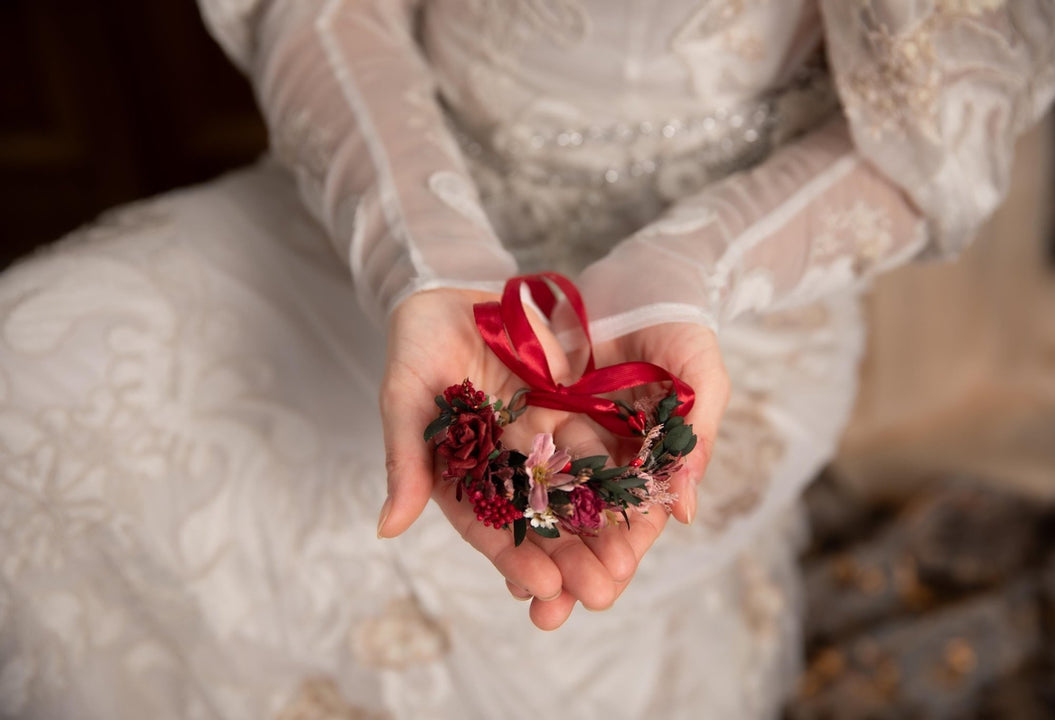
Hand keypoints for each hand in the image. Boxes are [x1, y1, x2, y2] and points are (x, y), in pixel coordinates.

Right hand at [378, 288, 642, 627]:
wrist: (449, 289)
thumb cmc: (414, 344)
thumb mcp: (404, 397)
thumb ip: (405, 459)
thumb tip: (387, 529)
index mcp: (459, 474)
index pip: (486, 524)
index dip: (513, 559)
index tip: (543, 590)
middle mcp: (501, 465)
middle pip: (537, 519)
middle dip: (569, 558)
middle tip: (601, 594)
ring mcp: (535, 438)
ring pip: (571, 490)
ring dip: (599, 527)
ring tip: (627, 562)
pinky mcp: (565, 407)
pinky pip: (594, 443)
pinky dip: (615, 472)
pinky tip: (642, 500)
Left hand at [521, 322, 728, 626]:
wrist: (640, 273)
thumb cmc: (681, 322)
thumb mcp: (700, 377)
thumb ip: (694, 440)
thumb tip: (687, 514)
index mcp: (648, 459)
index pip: (635, 521)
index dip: (620, 557)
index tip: (604, 590)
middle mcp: (606, 456)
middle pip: (587, 524)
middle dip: (571, 570)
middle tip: (552, 616)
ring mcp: (567, 436)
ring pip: (549, 502)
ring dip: (535, 549)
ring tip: (521, 593)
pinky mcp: (531, 412)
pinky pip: (515, 460)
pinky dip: (506, 497)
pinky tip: (493, 535)